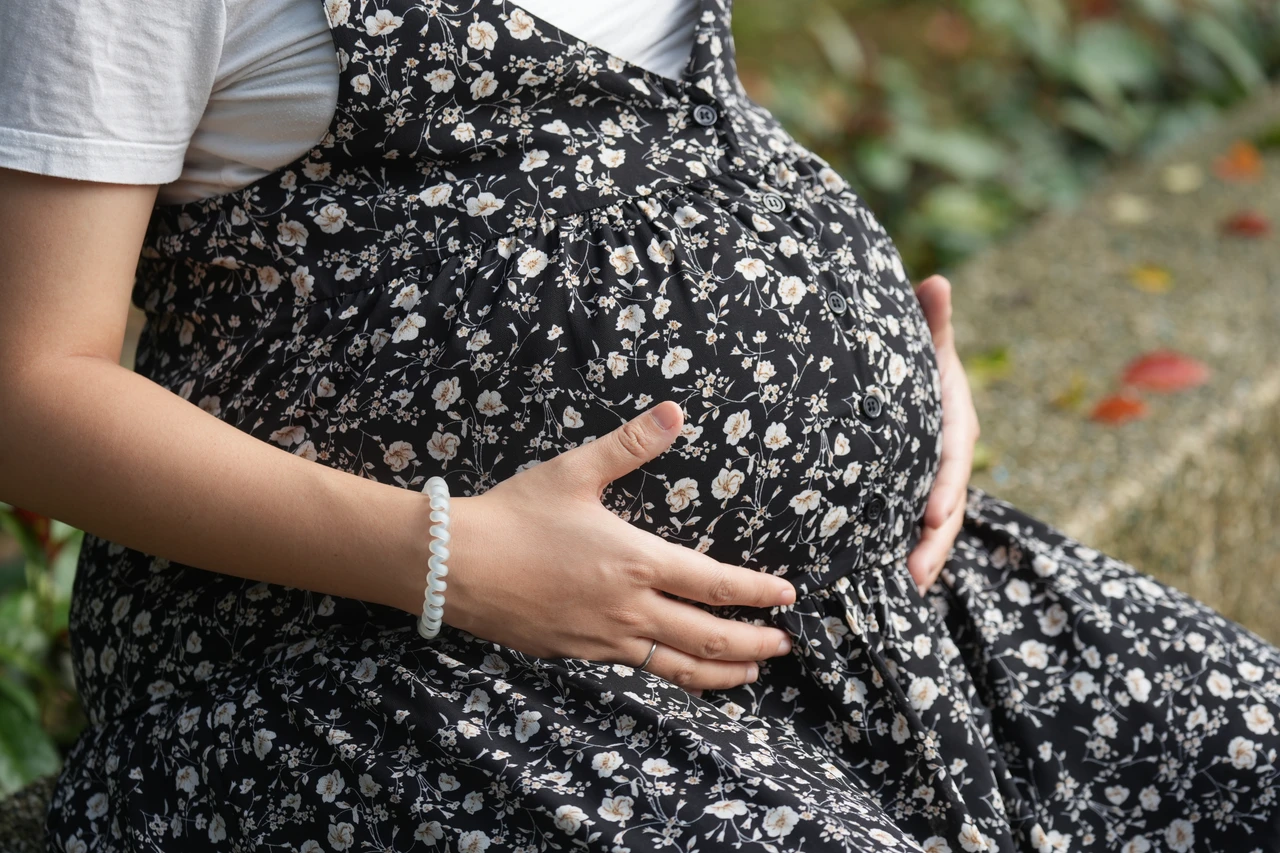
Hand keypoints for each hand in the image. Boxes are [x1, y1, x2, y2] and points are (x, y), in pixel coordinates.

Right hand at [439, 401, 796, 691]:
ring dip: (721, 675)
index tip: (789, 598)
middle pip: (710, 638)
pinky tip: (679, 675)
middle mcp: (629, 609)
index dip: (759, 593)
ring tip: (749, 678)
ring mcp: (604, 639)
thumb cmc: (514, 515)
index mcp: (637, 561)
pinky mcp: (578, 655)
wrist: (453, 566)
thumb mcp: (575, 472)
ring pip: (677, 668)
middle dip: (755, 645)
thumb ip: (630, 444)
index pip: (717, 585)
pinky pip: (638, 672)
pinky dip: (672, 678)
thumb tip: (675, 411)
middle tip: (785, 646)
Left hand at [908, 275, 979, 595]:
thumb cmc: (916, 356)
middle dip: (934, 542)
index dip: (946, 490)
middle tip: (915, 574)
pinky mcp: (914, 496)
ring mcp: (935, 481)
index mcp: (957, 424)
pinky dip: (902, 552)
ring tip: (903, 589)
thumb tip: (937, 280)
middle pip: (949, 505)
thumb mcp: (925, 342)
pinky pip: (912, 527)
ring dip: (921, 557)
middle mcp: (951, 459)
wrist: (909, 377)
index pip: (954, 460)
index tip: (932, 516)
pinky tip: (883, 583)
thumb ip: (931, 320)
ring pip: (933, 526)